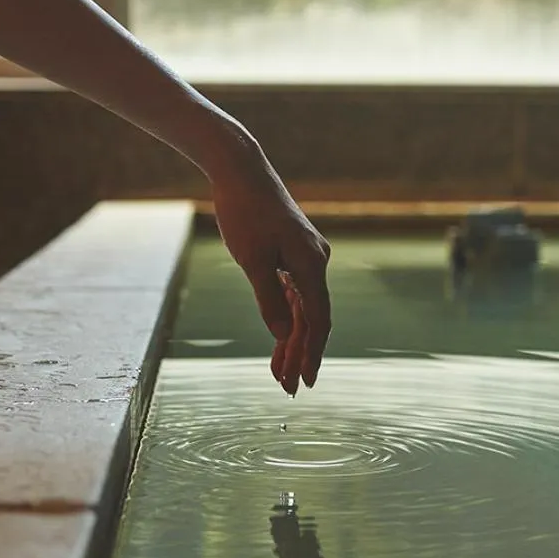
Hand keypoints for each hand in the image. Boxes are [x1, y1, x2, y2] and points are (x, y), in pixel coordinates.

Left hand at [209, 138, 330, 394]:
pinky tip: (279, 337)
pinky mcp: (293, 251)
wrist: (241, 170)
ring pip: (303, 308)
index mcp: (311, 265)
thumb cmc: (244, 212)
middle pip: (311, 319)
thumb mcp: (252, 260)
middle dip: (299, 353)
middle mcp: (316, 262)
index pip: (316, 321)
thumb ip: (269, 300)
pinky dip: (286, 316)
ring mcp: (306, 256)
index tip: (303, 381)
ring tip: (279, 371)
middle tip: (287, 387)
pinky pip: (295, 292)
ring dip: (291, 339)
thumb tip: (282, 336)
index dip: (310, 353)